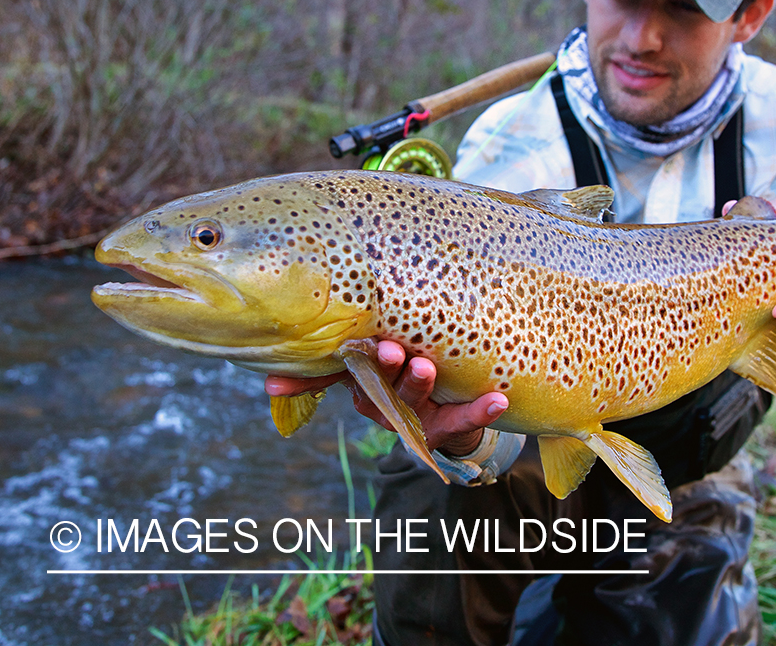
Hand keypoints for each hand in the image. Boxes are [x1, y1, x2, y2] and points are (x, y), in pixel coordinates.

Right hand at [264, 340, 507, 456]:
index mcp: (362, 379)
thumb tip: (277, 347)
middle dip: (381, 368)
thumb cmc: (409, 369)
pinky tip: (498, 400)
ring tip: (426, 367)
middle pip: (376, 384)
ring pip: (412, 401)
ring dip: (418, 383)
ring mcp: (414, 415)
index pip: (333, 374)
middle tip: (389, 350)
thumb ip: (347, 347)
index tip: (277, 385)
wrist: (454, 412)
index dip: (305, 380)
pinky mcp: (447, 428)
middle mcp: (383, 400)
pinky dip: (480, 410)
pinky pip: (463, 420)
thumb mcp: (376, 360)